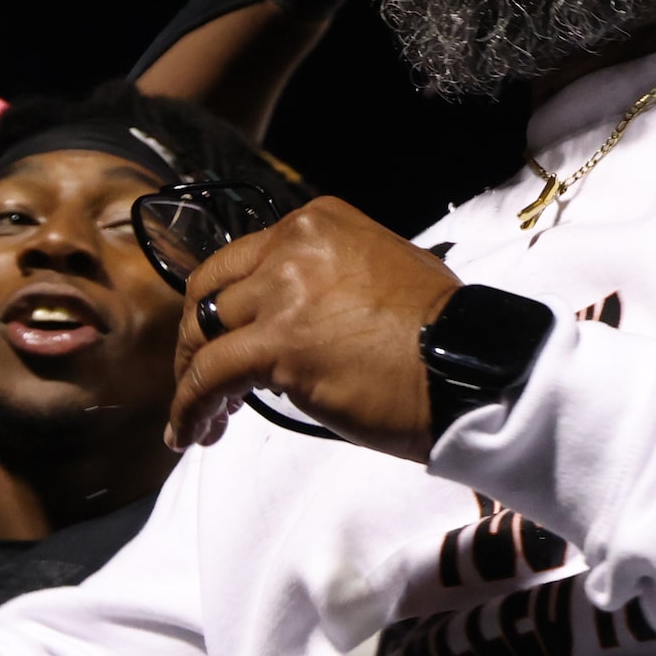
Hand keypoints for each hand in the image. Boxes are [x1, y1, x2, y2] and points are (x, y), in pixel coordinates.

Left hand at [167, 198, 460, 459]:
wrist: (466, 366)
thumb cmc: (440, 333)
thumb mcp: (385, 270)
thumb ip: (331, 278)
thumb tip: (298, 315)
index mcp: (317, 223)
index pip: (241, 260)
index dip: (224, 306)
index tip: (223, 339)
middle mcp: (293, 247)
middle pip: (210, 291)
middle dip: (196, 339)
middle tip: (201, 379)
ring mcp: (282, 293)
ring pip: (203, 336)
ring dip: (192, 379)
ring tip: (203, 419)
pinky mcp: (278, 345)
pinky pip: (208, 377)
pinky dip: (190, 407)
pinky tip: (190, 433)